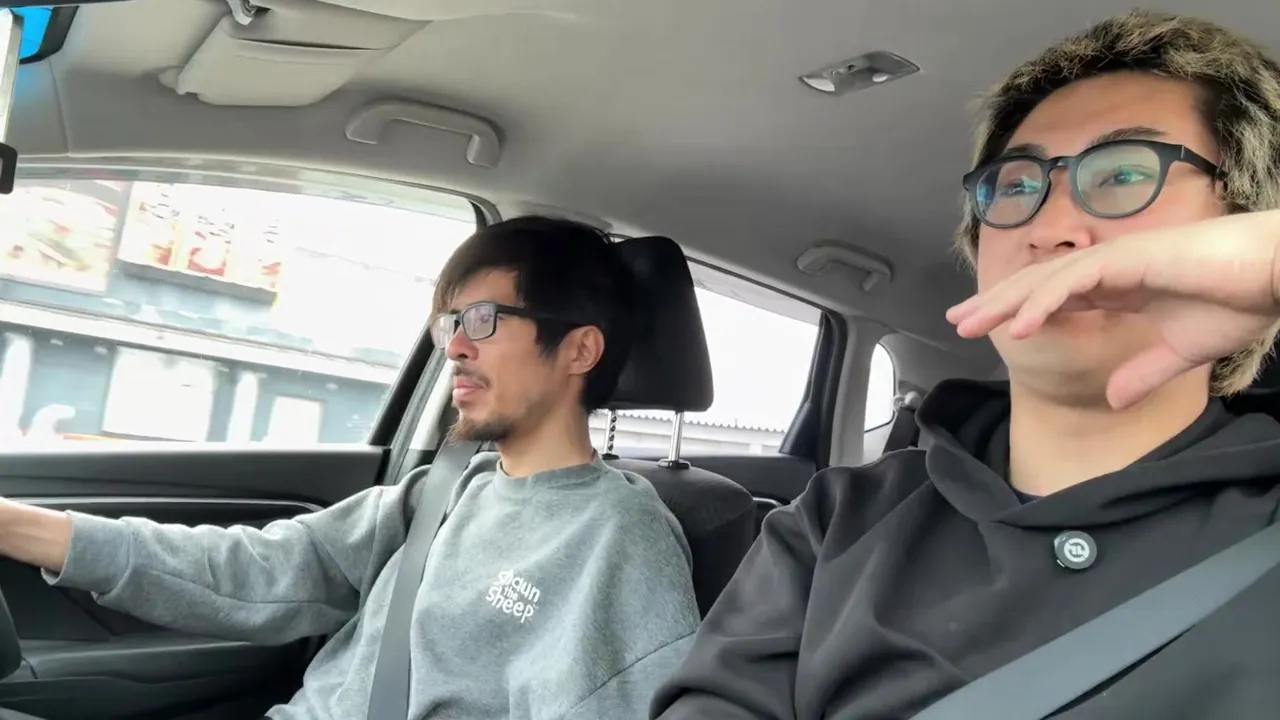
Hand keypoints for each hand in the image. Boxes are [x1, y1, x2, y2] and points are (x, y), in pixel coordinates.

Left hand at [946, 210, 1279, 408]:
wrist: (1279, 275)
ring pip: (1045, 280)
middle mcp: (1110, 268)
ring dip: (1006, 303)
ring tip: (971, 324)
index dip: (1020, 311)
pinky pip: (1074, 282)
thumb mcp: (1183, 351)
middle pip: (1038, 285)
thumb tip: (1114, 398)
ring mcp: (1117, 259)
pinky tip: (1020, 325)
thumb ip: (1144, 371)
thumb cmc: (1242, 301)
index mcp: (1120, 285)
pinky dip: (1044, 302)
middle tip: (957, 323)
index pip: (1055, 297)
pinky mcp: (1129, 258)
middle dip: (996, 304)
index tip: (988, 329)